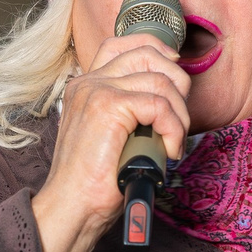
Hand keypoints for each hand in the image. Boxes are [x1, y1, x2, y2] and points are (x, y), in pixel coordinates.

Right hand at [30, 33, 193, 251]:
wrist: (71, 207)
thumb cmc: (95, 182)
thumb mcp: (113, 136)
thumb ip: (131, 112)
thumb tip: (170, 99)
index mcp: (86, 85)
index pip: (124, 43)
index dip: (157, 48)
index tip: (176, 76)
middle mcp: (88, 81)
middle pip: (148, 53)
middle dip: (177, 82)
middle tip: (179, 119)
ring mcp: (97, 91)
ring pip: (161, 80)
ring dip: (179, 114)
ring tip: (172, 142)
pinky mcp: (109, 107)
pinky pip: (160, 105)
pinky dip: (174, 129)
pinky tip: (168, 151)